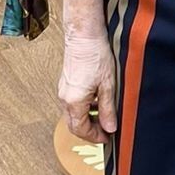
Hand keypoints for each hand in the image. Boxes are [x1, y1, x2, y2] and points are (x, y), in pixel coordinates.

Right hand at [58, 25, 117, 143]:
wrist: (84, 35)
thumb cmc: (96, 55)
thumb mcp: (108, 85)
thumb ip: (107, 109)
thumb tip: (110, 128)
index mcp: (75, 102)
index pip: (81, 130)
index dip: (95, 137)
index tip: (107, 138)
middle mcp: (65, 98)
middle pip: (74, 125)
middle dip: (90, 131)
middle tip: (105, 131)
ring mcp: (64, 91)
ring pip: (73, 115)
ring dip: (87, 120)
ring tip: (104, 115)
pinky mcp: (66, 84)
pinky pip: (72, 104)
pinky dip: (83, 109)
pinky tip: (96, 101)